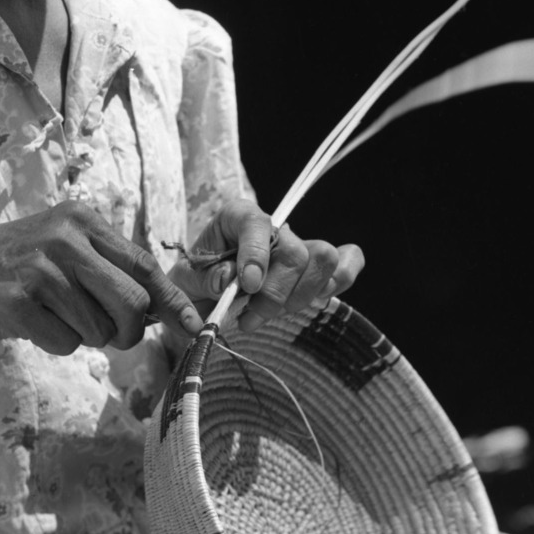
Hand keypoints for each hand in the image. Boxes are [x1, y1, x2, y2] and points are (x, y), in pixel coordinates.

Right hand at [0, 204, 204, 355]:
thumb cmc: (10, 267)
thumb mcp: (61, 248)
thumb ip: (107, 269)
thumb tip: (160, 308)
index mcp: (82, 220)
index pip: (145, 265)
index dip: (172, 301)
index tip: (193, 325)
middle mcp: (65, 237)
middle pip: (133, 302)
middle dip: (128, 331)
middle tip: (108, 335)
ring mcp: (41, 268)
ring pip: (99, 328)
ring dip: (84, 336)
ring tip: (53, 316)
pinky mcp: (19, 302)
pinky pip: (66, 342)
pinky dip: (56, 344)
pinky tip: (32, 324)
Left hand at [175, 199, 364, 333]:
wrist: (205, 295)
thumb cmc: (196, 283)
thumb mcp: (186, 281)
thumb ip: (204, 279)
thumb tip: (229, 281)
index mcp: (238, 217)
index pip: (257, 223)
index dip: (256, 255)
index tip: (247, 286)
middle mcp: (274, 227)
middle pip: (295, 252)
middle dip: (275, 293)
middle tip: (249, 317)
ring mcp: (299, 245)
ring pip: (323, 261)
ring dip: (299, 297)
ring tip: (267, 314)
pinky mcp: (317, 267)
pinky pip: (347, 264)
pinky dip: (338, 283)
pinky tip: (310, 301)